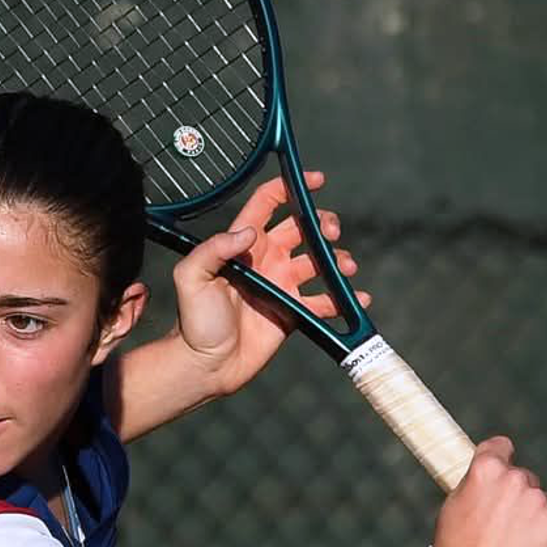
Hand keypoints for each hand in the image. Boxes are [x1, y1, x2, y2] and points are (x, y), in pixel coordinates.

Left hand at [171, 171, 368, 396]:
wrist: (207, 365)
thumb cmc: (194, 322)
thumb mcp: (191, 278)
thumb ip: (214, 249)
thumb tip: (249, 232)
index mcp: (244, 245)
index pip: (268, 204)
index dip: (291, 187)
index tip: (316, 181)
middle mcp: (266, 260)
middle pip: (303, 229)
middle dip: (323, 224)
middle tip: (331, 233)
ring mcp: (282, 286)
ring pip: (319, 262)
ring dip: (338, 260)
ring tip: (345, 269)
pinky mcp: (294, 313)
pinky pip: (324, 301)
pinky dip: (344, 299)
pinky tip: (355, 299)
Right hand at [430, 437, 546, 546]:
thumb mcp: (455, 505)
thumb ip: (476, 485)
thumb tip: (490, 479)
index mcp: (486, 468)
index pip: (502, 446)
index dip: (500, 459)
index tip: (500, 474)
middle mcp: (515, 478)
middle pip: (525, 479)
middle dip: (517, 497)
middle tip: (502, 526)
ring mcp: (539, 501)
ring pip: (543, 502)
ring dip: (534, 517)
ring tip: (514, 545)